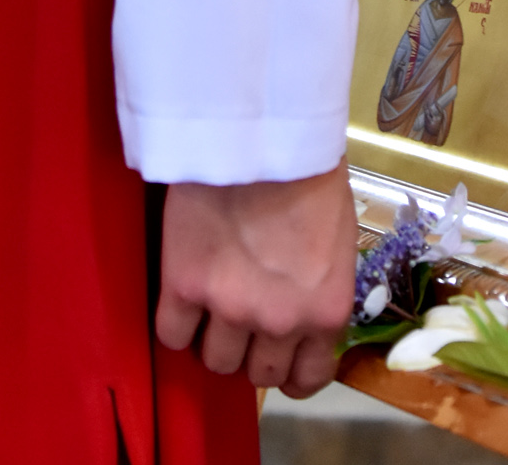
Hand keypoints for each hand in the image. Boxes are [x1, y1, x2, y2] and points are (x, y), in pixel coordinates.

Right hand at [157, 164, 358, 397]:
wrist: (262, 131)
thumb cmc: (309, 170)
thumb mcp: (336, 238)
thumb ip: (319, 288)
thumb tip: (300, 311)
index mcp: (325, 311)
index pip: (308, 377)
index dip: (291, 372)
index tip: (280, 359)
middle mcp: (279, 321)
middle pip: (257, 373)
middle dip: (252, 350)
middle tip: (243, 318)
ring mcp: (229, 307)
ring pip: (214, 360)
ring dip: (213, 338)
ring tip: (211, 303)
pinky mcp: (184, 286)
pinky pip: (171, 334)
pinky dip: (175, 324)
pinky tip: (182, 300)